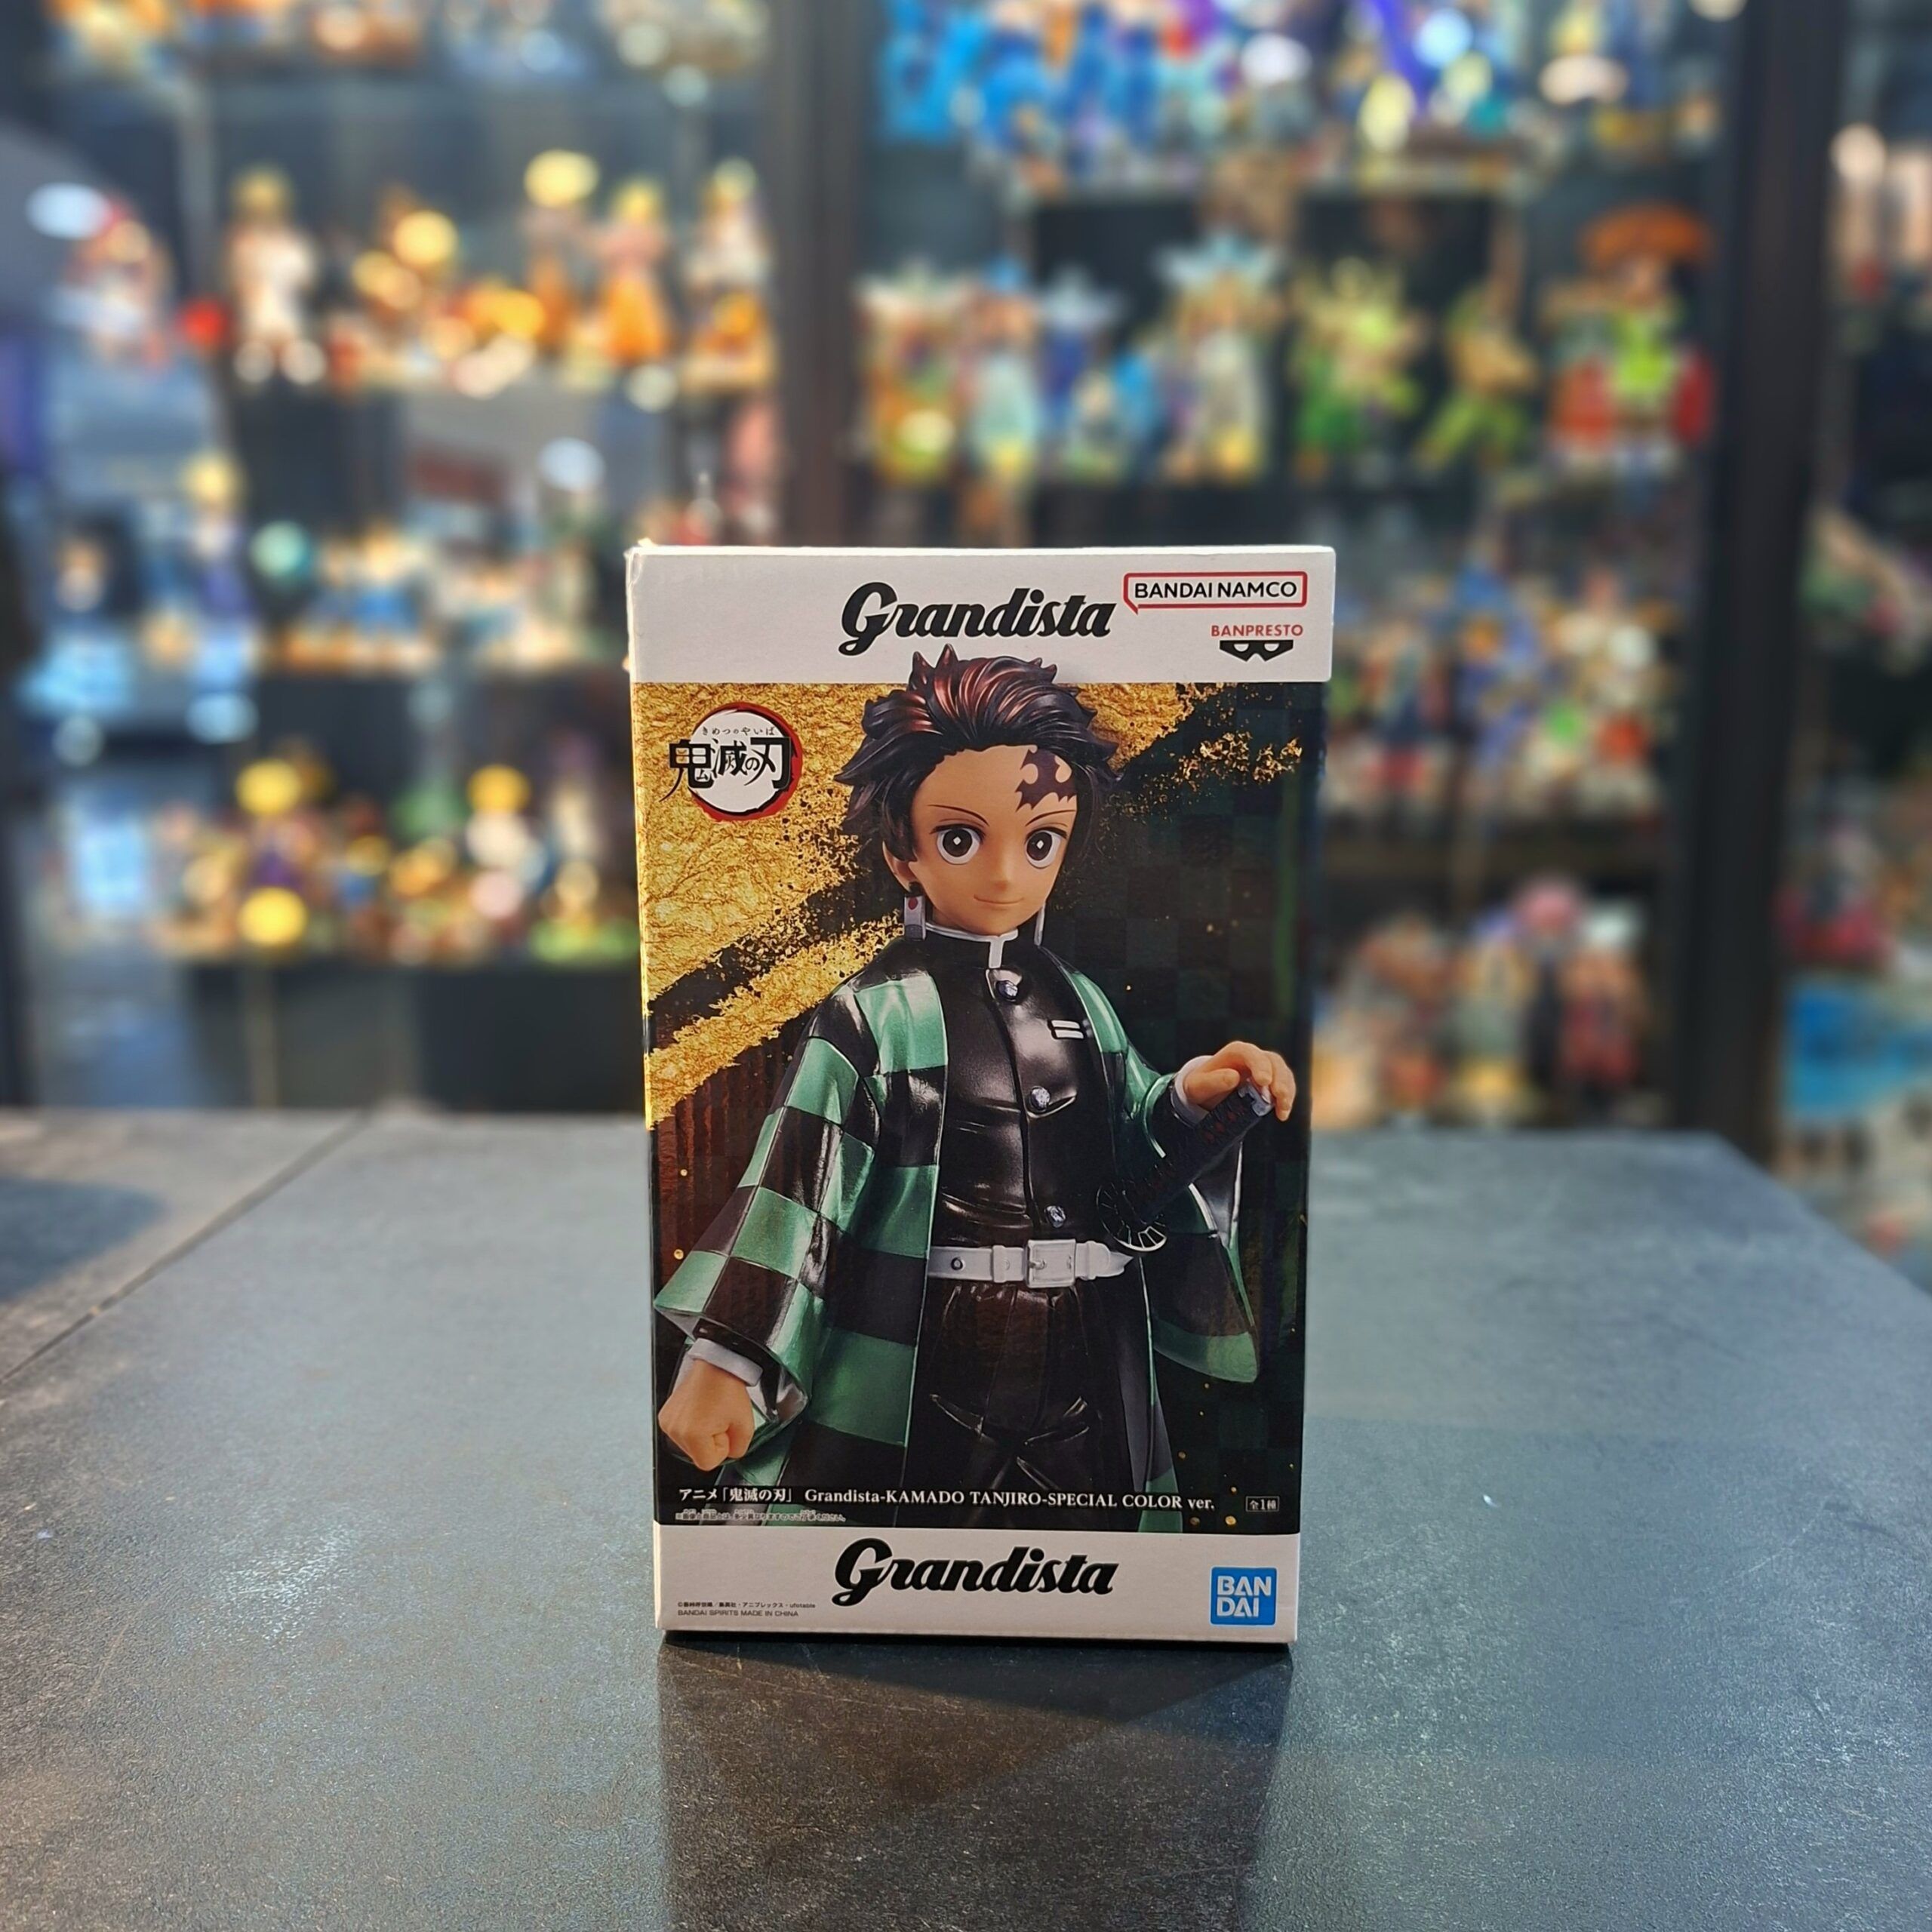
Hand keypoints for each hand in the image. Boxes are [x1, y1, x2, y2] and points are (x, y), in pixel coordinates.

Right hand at [658, 1358, 755, 1470]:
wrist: (717, 1364)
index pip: (708, 1463)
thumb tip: (730, 1454)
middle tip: (719, 1418)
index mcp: (692, 1434)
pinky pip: (682, 1433)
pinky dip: (692, 1427)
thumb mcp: (745, 1425)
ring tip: (710, 1412)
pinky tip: (700, 1411)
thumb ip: (739, 1449)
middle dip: (711, 1441)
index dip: (722, 1448)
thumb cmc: (728, 1388)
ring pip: (689, 1445)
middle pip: (697, 1455)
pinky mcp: (665, 1416)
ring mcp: (668, 1422)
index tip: (725, 1429)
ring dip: (702, 1434)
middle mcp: (675, 1429)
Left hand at [1180, 1041, 1296, 1122]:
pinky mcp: (1272, 1081)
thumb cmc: (1201, 1085)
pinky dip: (1287, 1098)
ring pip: (1282, 1072)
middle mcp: (1252, 1057)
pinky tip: (1282, 1113)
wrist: (1206, 1092)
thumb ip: (1212, 1081)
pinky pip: (1285, 1085)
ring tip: (1282, 1108)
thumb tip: (1233, 1077)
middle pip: (1272, 1061)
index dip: (1260, 1065)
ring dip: (1287, 1090)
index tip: (1264, 1081)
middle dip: (1279, 1079)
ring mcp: (1264, 1068)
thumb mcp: (1198, 1086)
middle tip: (1279, 1096)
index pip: (1251, 1054)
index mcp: (1235, 1052)